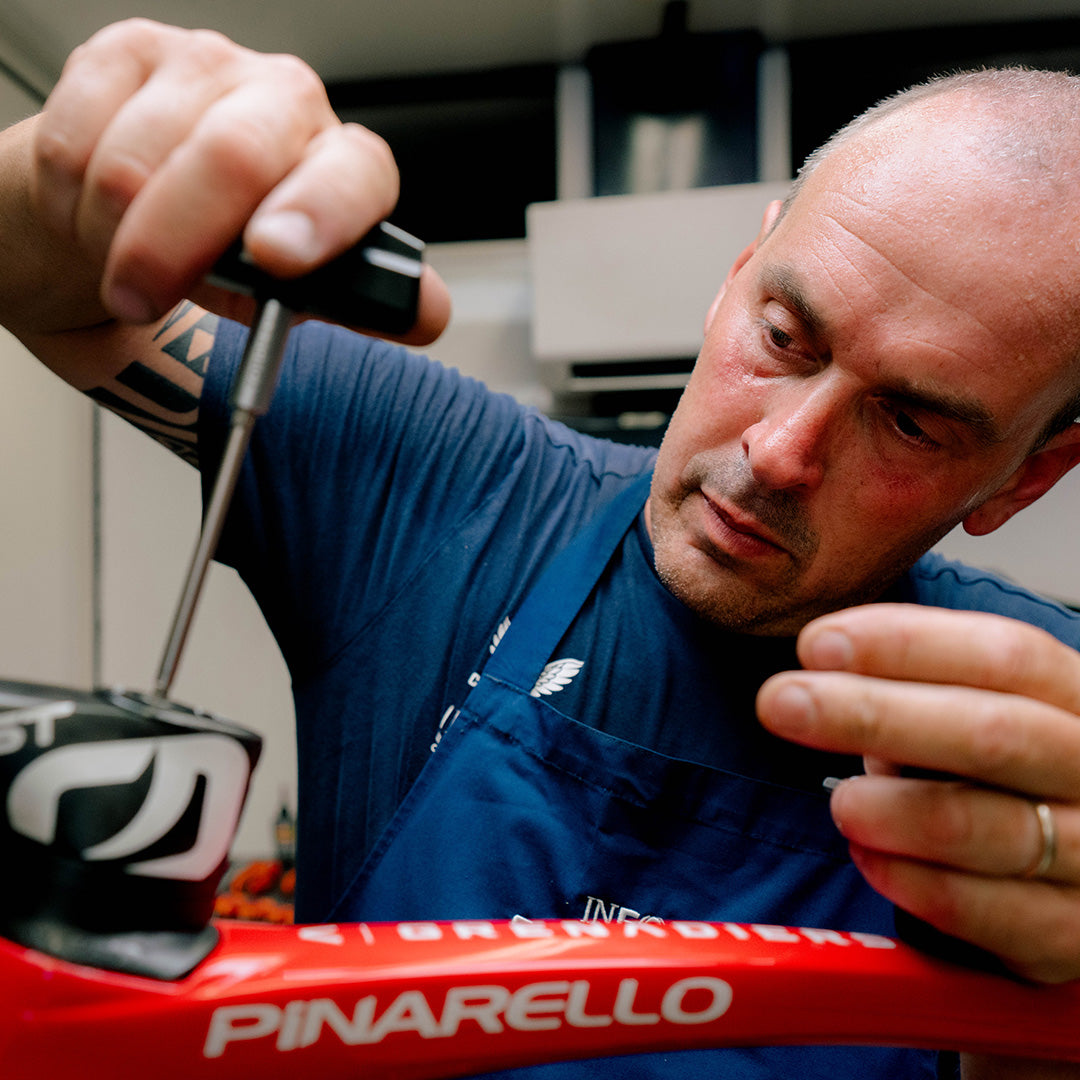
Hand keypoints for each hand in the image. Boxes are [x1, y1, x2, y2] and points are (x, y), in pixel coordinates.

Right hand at [27, 18, 448, 340]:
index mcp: (341, 161)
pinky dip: (71, 203)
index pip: (353, 172)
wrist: (136, 216)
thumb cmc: (227, 254)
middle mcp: (284, 101)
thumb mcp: (295, 293)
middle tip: (142, 298)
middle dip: (174, 246)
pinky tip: (92, 214)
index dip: (318, 213)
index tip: (276, 257)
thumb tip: (425, 315)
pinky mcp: (126, 54)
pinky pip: (78, 142)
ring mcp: (204, 67)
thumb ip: (355, 302)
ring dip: (113, 237)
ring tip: (124, 262)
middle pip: (233, 156)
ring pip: (136, 161)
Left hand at [757, 603, 1079, 983]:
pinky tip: (869, 858)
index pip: (1004, 655)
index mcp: (1077, 699)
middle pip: (992, 734)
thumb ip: (926, 697)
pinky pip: (992, 914)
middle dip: (872, 714)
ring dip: (894, 811)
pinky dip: (916, 883)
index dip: (905, 644)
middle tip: (780, 702)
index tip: (817, 643)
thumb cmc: (1014, 779)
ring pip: (990, 827)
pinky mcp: (1075, 936)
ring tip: (841, 802)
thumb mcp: (989, 717)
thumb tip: (827, 683)